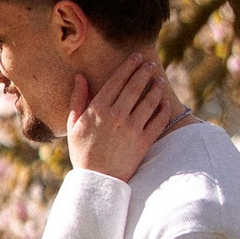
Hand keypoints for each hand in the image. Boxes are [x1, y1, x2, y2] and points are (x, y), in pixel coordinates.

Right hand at [65, 43, 182, 179]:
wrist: (97, 180)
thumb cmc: (82, 152)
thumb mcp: (73, 125)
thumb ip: (77, 99)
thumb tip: (80, 76)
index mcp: (98, 109)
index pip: (117, 80)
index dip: (129, 66)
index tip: (137, 58)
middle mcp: (117, 115)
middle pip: (135, 86)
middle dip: (144, 71)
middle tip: (151, 64)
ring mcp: (132, 128)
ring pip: (149, 101)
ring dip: (156, 88)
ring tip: (159, 80)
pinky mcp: (144, 141)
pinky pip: (158, 121)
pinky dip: (164, 110)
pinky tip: (165, 103)